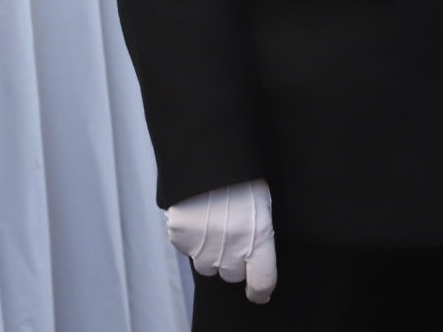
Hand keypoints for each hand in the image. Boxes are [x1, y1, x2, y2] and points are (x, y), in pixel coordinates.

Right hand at [167, 179, 275, 304]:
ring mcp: (203, 246)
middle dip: (232, 260)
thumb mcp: (262, 201)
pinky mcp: (180, 237)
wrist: (206, 151)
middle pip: (231, 274)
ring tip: (211, 222)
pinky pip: (187, 248)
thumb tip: (257, 253)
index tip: (258, 291)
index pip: (262, 282)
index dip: (260, 290)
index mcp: (259, 238)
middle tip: (231, 234)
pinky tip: (195, 214)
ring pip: (206, 266)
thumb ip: (260, 233)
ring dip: (210, 252)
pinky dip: (191, 238)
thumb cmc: (241, 172)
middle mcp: (231, 249)